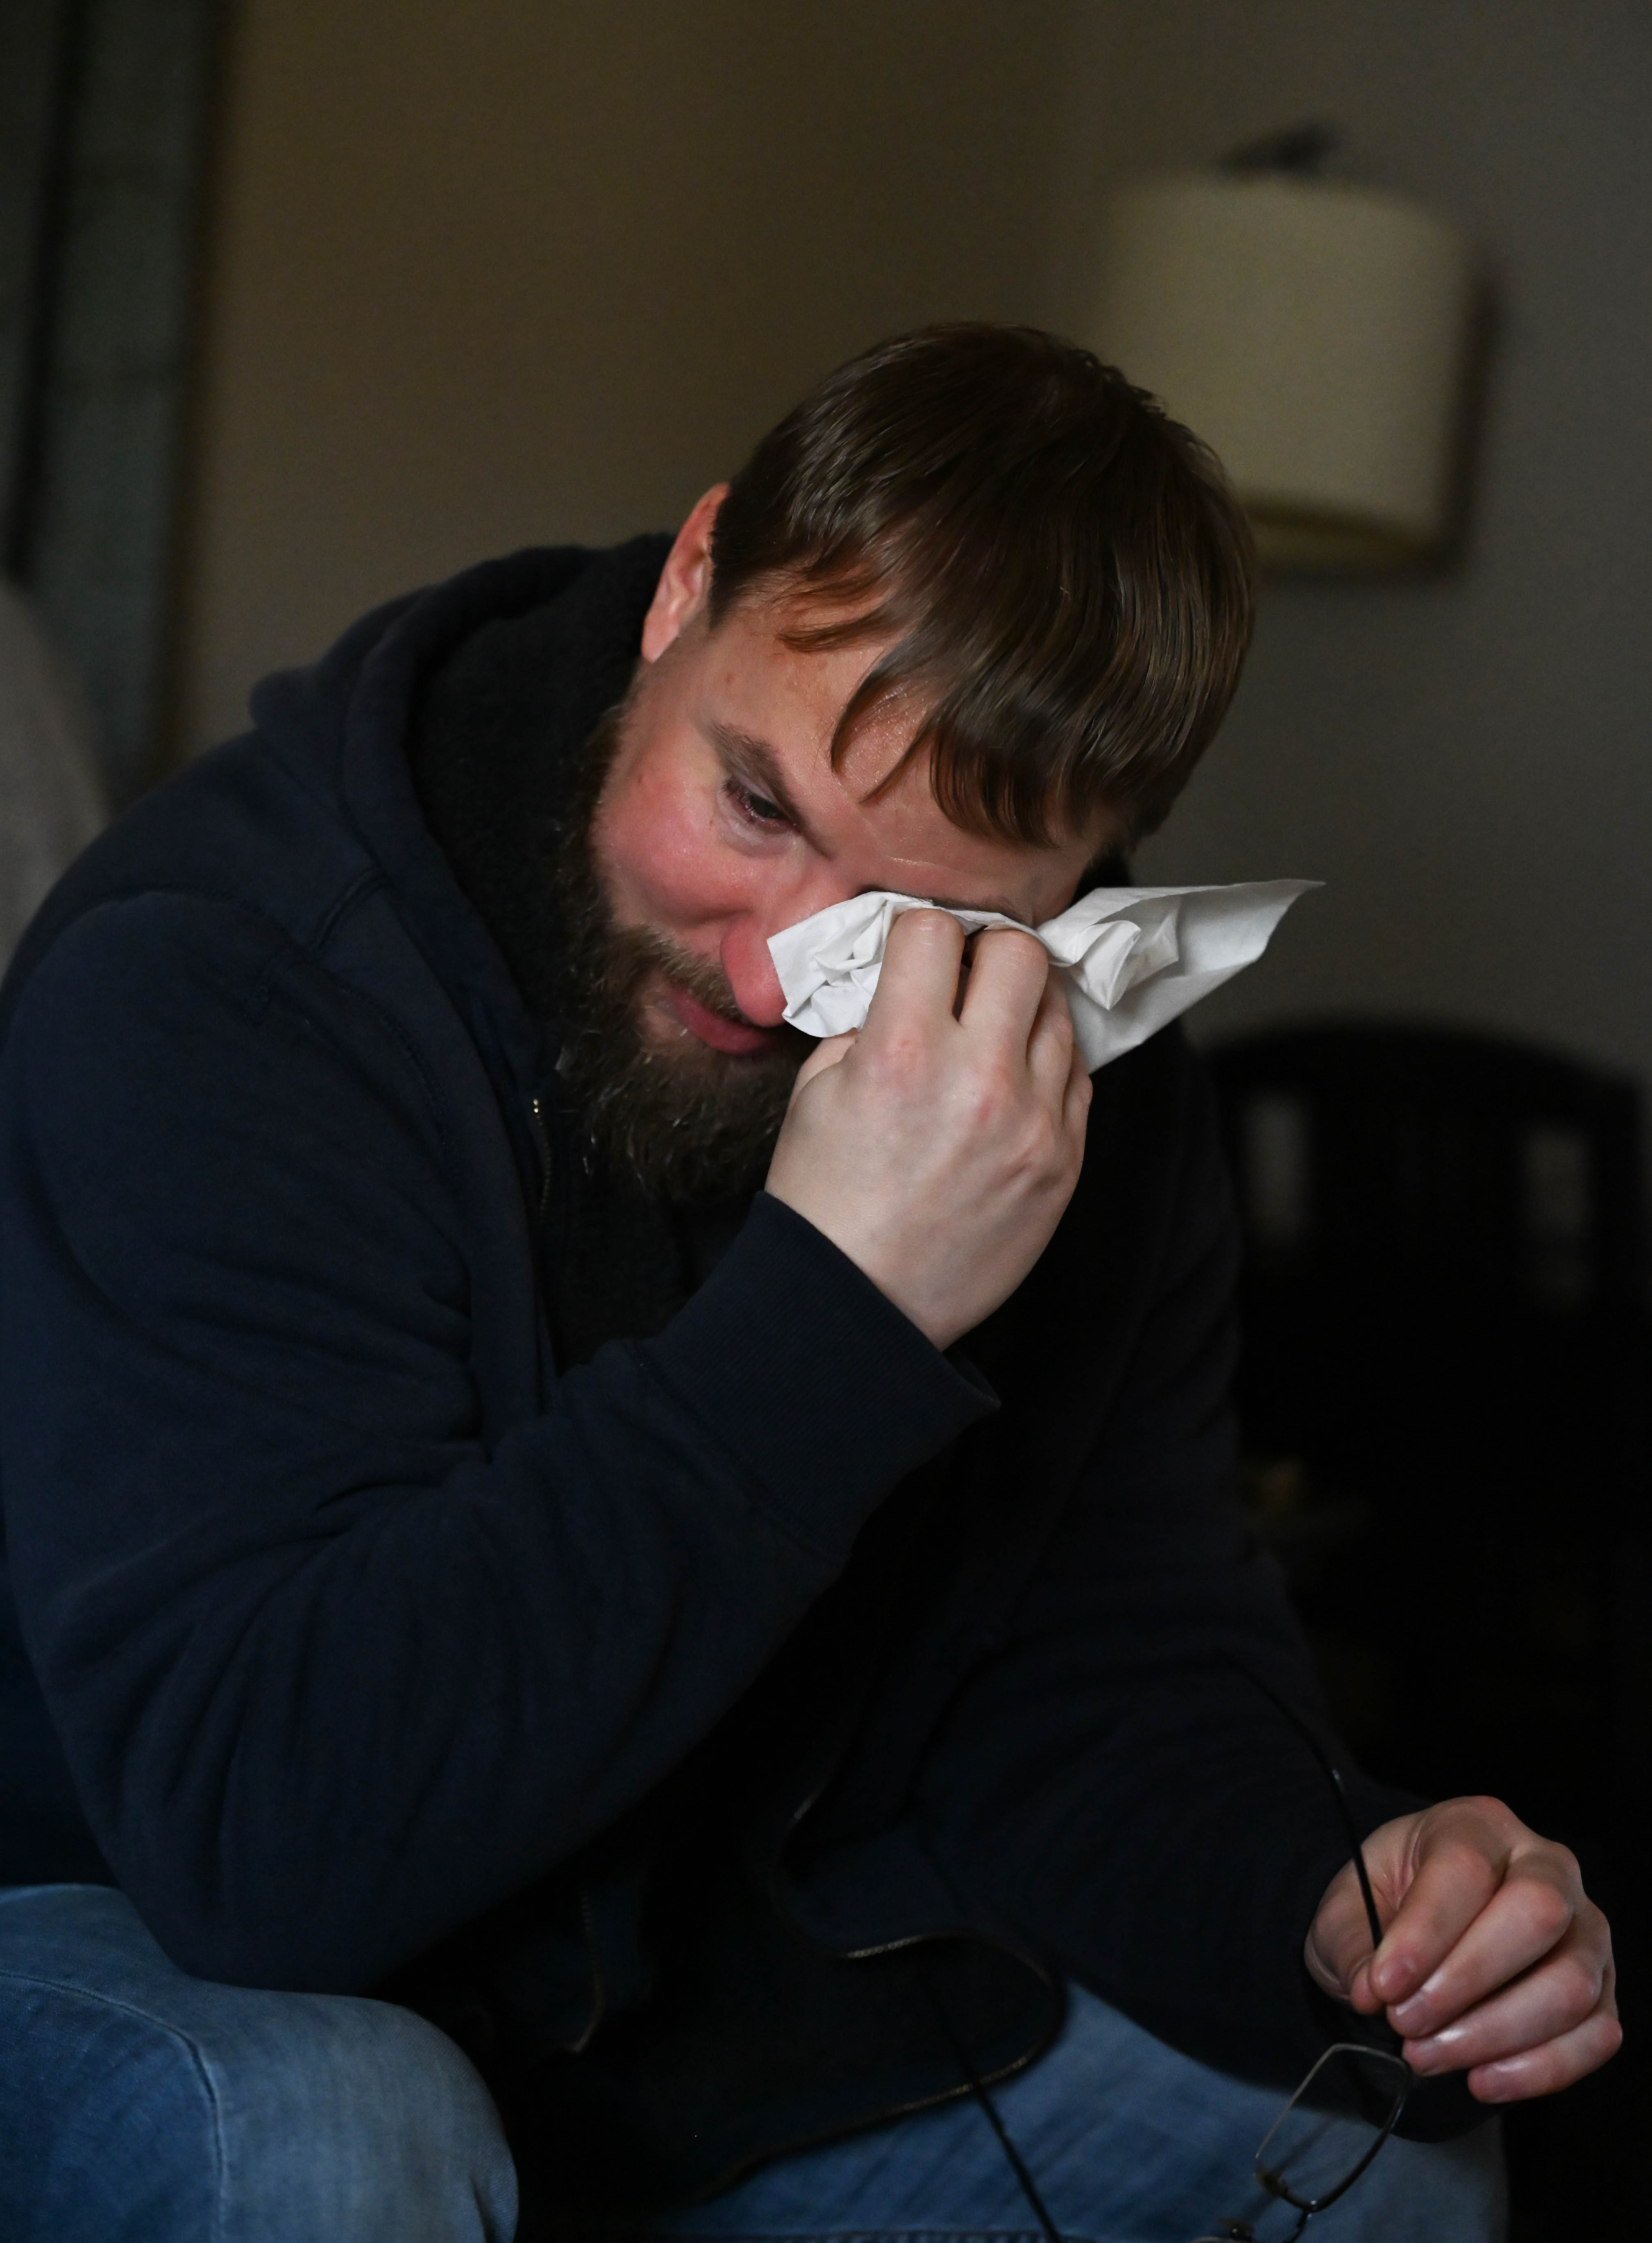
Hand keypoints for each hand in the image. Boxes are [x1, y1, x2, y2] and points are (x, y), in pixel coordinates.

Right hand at [764, 910, 1089, 1350]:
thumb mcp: (815, 1094)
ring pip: (1059, 1011)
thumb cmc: (826, 1201)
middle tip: (965, 980)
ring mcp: (1034, 1122)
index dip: (919, 935)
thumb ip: (867, 1022)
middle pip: (1021, 952)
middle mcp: (979, 1077)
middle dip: (988, 954)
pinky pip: (1077, 1076)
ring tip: (989, 1036)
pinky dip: (1046, 1066)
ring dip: (1022, 1009)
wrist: (860, 1306)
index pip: (934, 929)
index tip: (915, 957)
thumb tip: (913, 982)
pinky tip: (1011, 1085)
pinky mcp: (1065, 1161)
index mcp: (901, 1050)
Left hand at [1306, 1795, 1620, 2101]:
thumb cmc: (1387, 1907)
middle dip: (1466, 1982)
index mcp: (1478, 1825)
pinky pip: (1596, 2034)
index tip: (1382, 1985)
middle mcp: (1547, 1865)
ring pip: (1572, 1984)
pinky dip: (1540, 2069)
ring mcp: (1585, 1928)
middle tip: (1405, 2022)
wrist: (1421, 1936)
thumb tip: (1374, 1991)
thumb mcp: (1347, 1910)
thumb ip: (1353, 1945)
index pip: (1466, 1868)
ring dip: (1495, 2034)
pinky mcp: (1602, 1989)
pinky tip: (1480, 2079)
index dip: (1424, 1933)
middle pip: (1537, 1915)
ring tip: (1427, 2054)